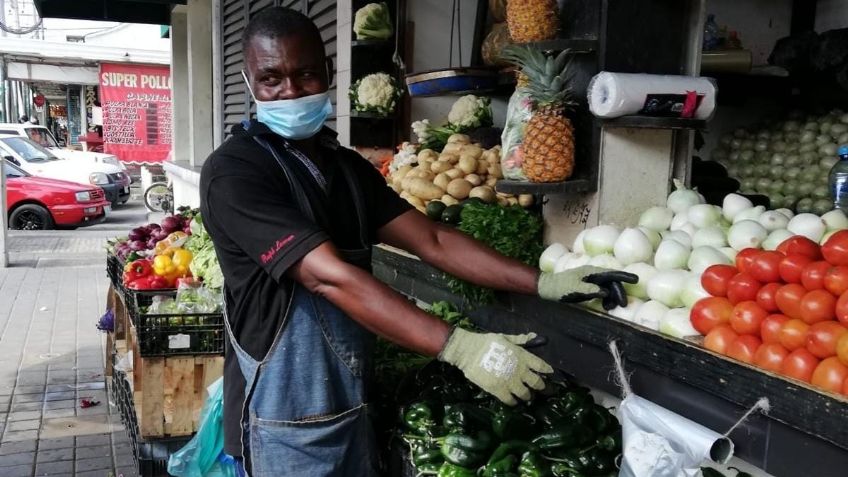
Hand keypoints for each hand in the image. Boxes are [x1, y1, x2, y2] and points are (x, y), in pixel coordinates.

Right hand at [438, 328, 552, 404]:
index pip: (542, 366)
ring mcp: (510, 382)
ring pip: (526, 394)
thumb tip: (535, 336)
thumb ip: (521, 340)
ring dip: (527, 396)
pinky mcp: (499, 391)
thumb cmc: (486, 342)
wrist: (468, 352)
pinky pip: (511, 401)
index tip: (549, 374)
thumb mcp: (505, 337)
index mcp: (523, 356)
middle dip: (542, 387)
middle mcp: (520, 370)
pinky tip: (513, 400)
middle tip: (542, 390)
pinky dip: (514, 402)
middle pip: (538, 383)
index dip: (547, 371)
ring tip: (526, 396)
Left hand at [537, 266, 637, 309]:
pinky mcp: (587, 288)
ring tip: (610, 308)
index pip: (611, 273)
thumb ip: (589, 289)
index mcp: (591, 272)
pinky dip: (605, 299)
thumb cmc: (559, 287)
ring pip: (608, 288)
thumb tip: (605, 292)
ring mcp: (590, 281)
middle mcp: (593, 275)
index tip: (636, 280)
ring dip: (612, 297)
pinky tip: (605, 306)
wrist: (545, 288)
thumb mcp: (573, 288)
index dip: (624, 276)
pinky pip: (601, 292)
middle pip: (611, 282)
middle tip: (623, 305)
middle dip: (618, 292)